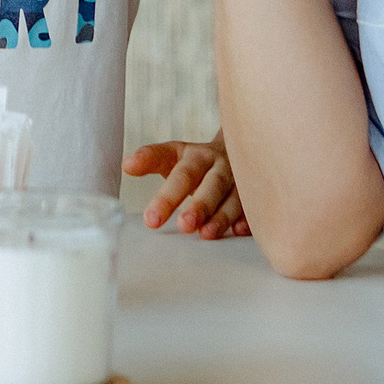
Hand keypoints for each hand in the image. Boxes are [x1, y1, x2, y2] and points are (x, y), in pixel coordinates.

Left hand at [124, 137, 248, 237]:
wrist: (237, 148)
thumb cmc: (196, 162)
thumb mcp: (173, 155)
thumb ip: (151, 158)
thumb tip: (126, 164)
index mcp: (198, 157)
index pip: (181, 175)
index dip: (167, 197)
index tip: (151, 220)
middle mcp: (222, 167)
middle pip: (212, 184)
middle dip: (200, 205)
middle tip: (184, 225)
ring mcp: (242, 181)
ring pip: (235, 198)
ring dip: (222, 216)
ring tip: (206, 234)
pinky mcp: (257, 196)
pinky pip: (255, 207)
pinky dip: (249, 219)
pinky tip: (240, 232)